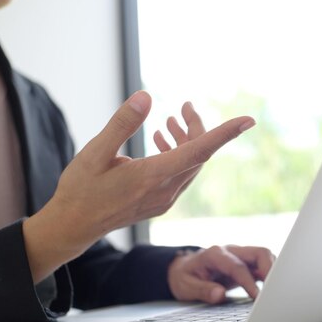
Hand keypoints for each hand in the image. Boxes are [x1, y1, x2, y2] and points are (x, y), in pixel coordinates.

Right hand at [23, 91, 255, 282]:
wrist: (74, 225)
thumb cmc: (81, 189)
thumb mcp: (95, 152)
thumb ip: (122, 123)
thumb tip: (146, 96)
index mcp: (151, 177)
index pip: (198, 151)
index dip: (224, 134)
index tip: (247, 120)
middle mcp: (164, 190)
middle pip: (197, 154)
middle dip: (197, 128)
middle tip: (185, 107)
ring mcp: (164, 199)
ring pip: (190, 165)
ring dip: (186, 141)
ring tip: (169, 122)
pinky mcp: (159, 202)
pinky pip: (180, 175)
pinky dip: (177, 155)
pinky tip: (160, 140)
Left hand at [168, 245, 275, 303]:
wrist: (183, 270)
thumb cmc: (185, 277)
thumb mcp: (186, 286)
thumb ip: (203, 290)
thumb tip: (219, 294)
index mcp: (215, 254)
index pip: (238, 266)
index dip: (249, 282)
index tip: (257, 297)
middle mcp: (231, 251)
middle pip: (259, 253)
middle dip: (270, 269)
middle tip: (275, 290)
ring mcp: (240, 256)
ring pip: (264, 256)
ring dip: (273, 271)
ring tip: (277, 290)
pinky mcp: (246, 264)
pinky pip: (263, 265)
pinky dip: (270, 275)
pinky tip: (272, 289)